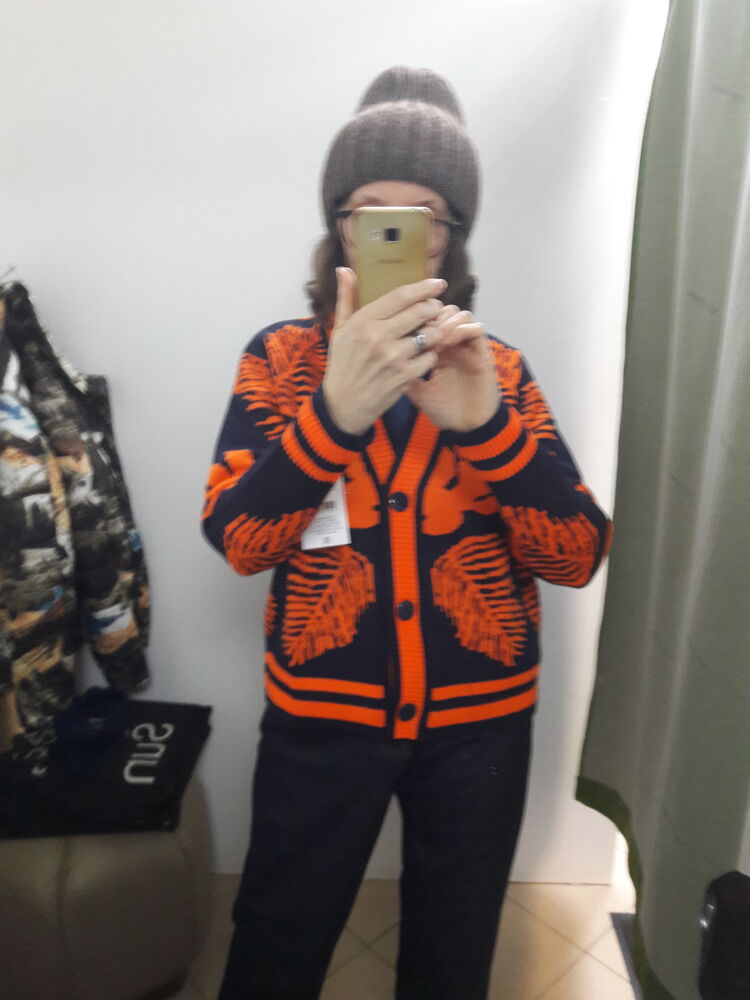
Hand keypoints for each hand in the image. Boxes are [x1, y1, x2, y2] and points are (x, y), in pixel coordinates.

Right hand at [322, 268, 445, 434]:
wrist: (343, 405)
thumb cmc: (342, 365)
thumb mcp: (340, 330)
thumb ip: (346, 298)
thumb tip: (344, 269)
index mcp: (364, 321)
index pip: (401, 296)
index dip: (424, 287)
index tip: (438, 283)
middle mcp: (379, 337)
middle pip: (420, 311)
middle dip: (434, 307)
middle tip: (436, 308)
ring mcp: (393, 357)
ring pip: (429, 334)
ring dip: (435, 330)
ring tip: (431, 331)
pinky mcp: (404, 377)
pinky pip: (430, 358)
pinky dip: (431, 354)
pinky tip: (425, 354)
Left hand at [406, 305, 500, 431]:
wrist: (467, 426)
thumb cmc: (443, 410)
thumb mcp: (416, 391)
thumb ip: (403, 373)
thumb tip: (383, 357)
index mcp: (436, 349)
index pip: (427, 320)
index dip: (416, 316)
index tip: (404, 327)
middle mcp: (453, 344)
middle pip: (443, 310)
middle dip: (431, 314)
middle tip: (421, 327)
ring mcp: (468, 347)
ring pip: (460, 315)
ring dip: (447, 320)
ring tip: (435, 335)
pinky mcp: (483, 353)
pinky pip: (477, 329)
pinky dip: (463, 329)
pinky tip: (449, 342)